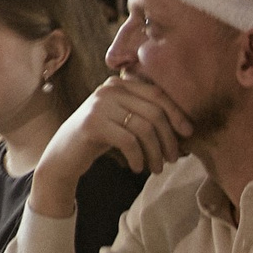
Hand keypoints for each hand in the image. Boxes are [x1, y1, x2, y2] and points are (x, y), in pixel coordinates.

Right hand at [30, 73, 192, 215]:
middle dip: (168, 138)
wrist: (64, 155)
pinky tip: (136, 167)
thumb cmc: (99, 139)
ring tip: (156, 168)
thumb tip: (185, 128)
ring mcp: (99, 105)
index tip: (188, 134)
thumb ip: (144, 114)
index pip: (157, 94)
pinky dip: (138, 157)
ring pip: (144, 128)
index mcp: (119, 84)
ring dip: (155, 153)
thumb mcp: (122, 120)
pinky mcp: (92, 124)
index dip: (176, 114)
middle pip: (154, 112)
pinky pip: (129, 141)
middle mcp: (108, 89)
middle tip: (173, 159)